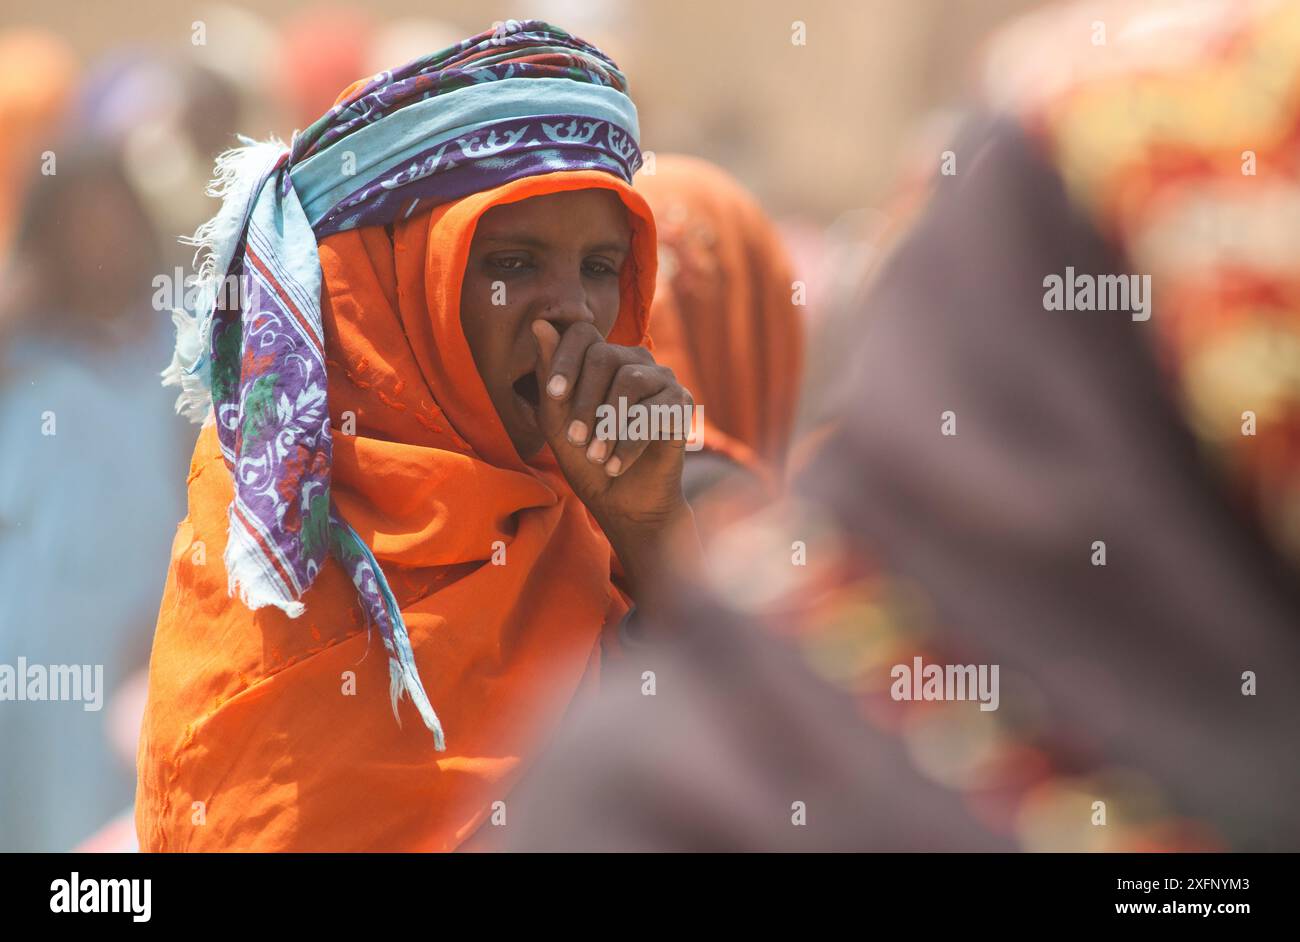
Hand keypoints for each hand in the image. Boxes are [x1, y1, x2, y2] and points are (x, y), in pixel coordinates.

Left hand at [531, 319, 692, 541]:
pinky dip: (630, 443)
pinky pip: (654, 411)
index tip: (554, 395)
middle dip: (584, 402)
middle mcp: (635, 360)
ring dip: (607, 424)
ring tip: (596, 456)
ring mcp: (662, 378)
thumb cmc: (586, 458)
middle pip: (604, 356)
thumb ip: (550, 375)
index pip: (582, 333)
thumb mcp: (557, 420)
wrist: (622, 500)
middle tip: (574, 440)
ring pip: (629, 381)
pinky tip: (616, 465)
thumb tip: (540, 323)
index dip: (565, 360)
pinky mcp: (682, 403)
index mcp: (603, 358)